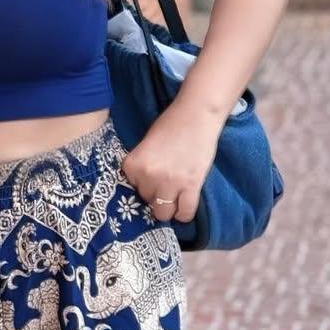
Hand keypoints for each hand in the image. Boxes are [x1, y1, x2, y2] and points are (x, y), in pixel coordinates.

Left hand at [118, 101, 222, 224]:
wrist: (196, 115)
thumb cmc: (170, 125)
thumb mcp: (145, 145)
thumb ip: (141, 166)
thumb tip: (144, 188)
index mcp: (133, 164)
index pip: (132, 188)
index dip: (143, 183)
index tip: (152, 176)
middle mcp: (148, 176)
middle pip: (147, 200)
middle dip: (155, 194)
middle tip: (166, 183)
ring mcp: (169, 183)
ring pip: (163, 213)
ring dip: (168, 207)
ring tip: (175, 197)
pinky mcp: (191, 186)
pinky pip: (185, 213)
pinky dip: (184, 213)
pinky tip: (185, 205)